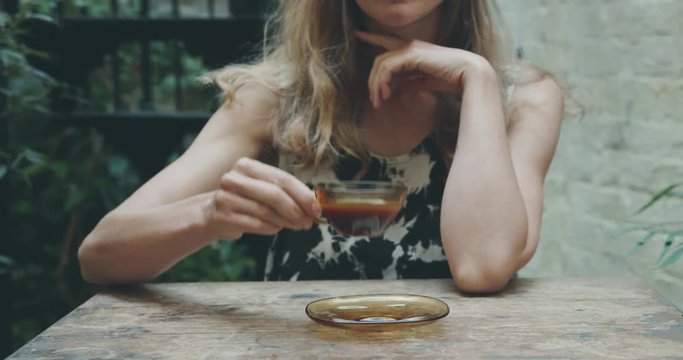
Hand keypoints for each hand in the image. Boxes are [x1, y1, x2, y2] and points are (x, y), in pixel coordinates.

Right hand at [205, 157, 319, 239]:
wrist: (210, 213)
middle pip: (274, 194)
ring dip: (286, 221)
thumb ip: (284, 192)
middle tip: (309, 221)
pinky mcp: (223, 215)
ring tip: (297, 226)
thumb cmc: (244, 200)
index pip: (282, 178)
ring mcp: (226, 197)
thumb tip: (313, 205)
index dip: (302, 194)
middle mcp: (235, 178)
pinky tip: (276, 228)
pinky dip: (271, 228)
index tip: (316, 208)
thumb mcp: (261, 188)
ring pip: (266, 211)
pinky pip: (256, 224)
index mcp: (247, 166)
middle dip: (296, 210)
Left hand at [355, 30, 494, 107]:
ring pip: (381, 64)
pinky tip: (387, 95)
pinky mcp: (412, 54)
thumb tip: (395, 90)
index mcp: (412, 49)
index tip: (357, 35)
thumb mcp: (423, 82)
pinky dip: (384, 82)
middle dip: (373, 82)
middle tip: (374, 101)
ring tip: (380, 102)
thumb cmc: (450, 78)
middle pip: (379, 60)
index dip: (371, 37)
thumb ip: (408, 83)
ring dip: (377, 85)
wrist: (468, 75)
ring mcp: (410, 48)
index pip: (386, 42)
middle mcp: (409, 45)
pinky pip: (388, 67)